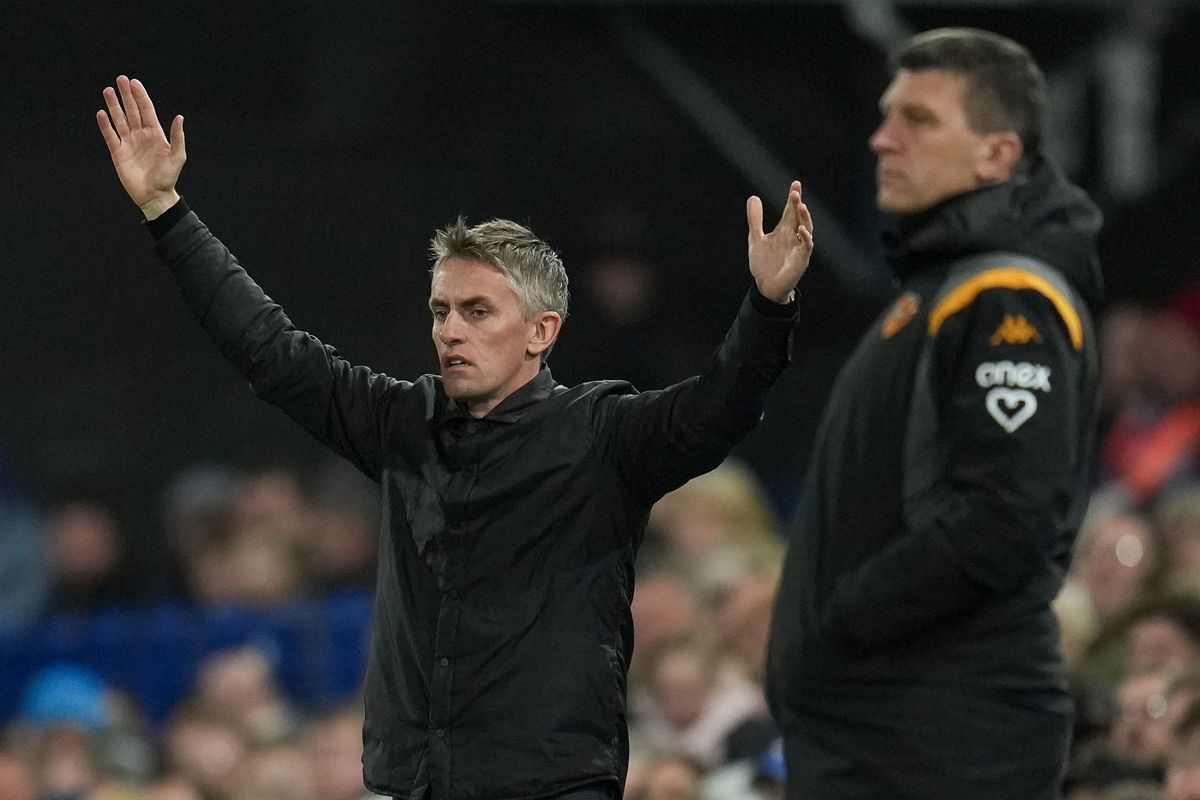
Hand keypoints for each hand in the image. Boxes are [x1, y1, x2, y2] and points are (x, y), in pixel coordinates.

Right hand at [96, 76, 185, 219]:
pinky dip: (105, 125)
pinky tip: (101, 113)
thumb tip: (179, 117)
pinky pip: (110, 136)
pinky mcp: (118, 153)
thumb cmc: (168, 177)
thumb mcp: (177, 157)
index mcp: (155, 134)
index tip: (134, 82)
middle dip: (126, 95)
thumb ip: (177, 137)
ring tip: (108, 90)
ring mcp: (128, 143)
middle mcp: (141, 135)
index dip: (140, 96)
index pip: (146, 110)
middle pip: (132, 111)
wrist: (155, 196)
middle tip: (120, 79)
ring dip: (114, 106)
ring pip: (120, 120)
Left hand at [746, 180, 813, 303]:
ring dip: (804, 218)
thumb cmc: (763, 263)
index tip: (795, 184)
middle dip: (798, 204)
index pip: (791, 210)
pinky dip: (805, 237)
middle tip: (795, 192)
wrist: (765, 286)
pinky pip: (806, 246)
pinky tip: (801, 229)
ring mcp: (799, 247)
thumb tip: (754, 197)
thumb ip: (755, 219)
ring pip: (807, 229)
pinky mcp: (801, 259)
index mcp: (784, 230)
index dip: (793, 198)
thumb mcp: (756, 238)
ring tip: (801, 206)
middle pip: (799, 217)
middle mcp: (794, 236)